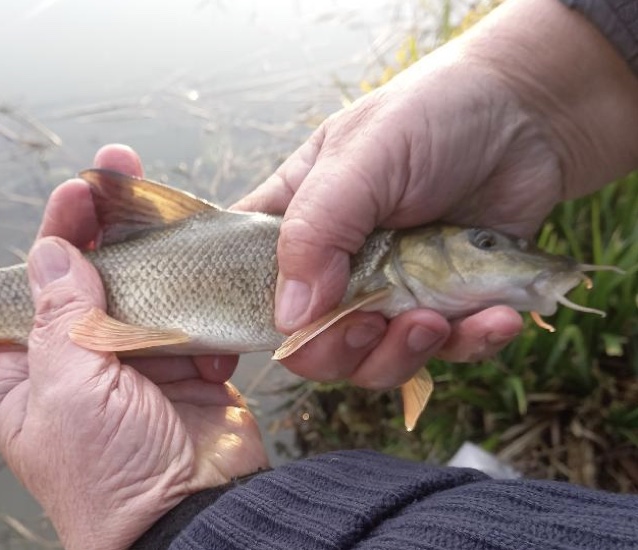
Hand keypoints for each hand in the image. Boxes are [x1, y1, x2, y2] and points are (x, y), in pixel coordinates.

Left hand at [0, 145, 267, 549]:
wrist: (198, 515)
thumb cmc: (111, 477)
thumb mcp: (69, 391)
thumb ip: (61, 318)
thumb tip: (52, 253)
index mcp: (16, 381)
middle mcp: (66, 365)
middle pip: (54, 285)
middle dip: (65, 233)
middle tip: (80, 191)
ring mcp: (125, 361)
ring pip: (118, 284)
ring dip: (128, 240)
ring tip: (135, 185)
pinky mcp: (178, 361)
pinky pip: (174, 308)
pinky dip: (183, 292)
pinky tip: (188, 280)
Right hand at [234, 0, 637, 388]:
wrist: (529, 115)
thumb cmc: (431, 115)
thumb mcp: (361, 158)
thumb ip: (318, 231)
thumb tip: (290, 317)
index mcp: (294, 224)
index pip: (244, 282)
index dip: (236, 323)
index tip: (236, 357)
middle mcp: (336, 267)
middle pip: (308, 342)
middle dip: (337, 348)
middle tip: (372, 321)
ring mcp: (392, 292)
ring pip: (372, 361)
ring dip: (402, 354)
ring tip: (438, 318)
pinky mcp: (447, 307)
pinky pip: (447, 354)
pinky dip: (470, 345)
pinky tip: (496, 317)